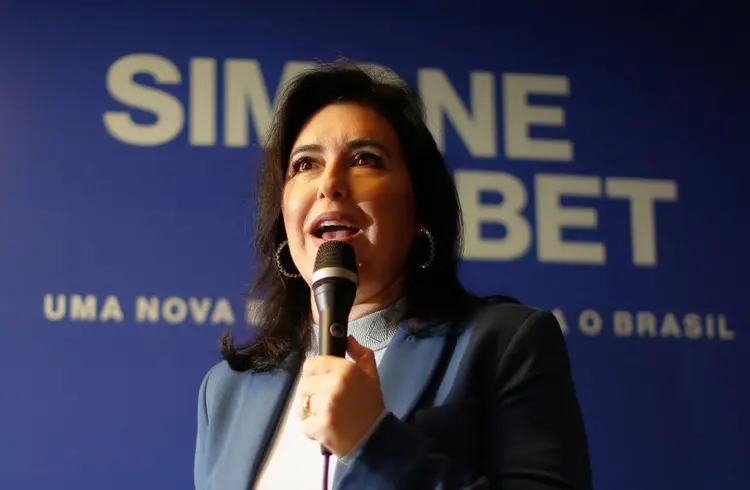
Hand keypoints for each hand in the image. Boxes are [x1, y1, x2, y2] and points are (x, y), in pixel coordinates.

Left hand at [298, 336, 385, 456]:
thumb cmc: (370, 406)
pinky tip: (326, 428)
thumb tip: (348, 339)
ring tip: (328, 416)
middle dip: (312, 395)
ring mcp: (325, 406)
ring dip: (310, 413)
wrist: (374, 439)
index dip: (314, 374)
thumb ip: (360, 354)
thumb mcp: (371, 375)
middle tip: (328, 403)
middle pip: (304, 385)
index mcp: (346, 369)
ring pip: (302, 405)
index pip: (311, 364)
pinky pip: (304, 424)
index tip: (321, 382)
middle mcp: (334, 385)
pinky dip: (312, 429)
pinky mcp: (319, 426)